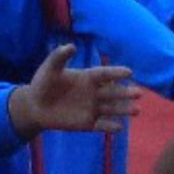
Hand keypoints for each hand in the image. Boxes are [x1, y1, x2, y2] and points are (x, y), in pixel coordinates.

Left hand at [8, 43, 137, 139]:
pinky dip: (110, 126)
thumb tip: (72, 46)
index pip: (105, 74)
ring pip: (112, 109)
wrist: (35, 106)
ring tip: (137, 109)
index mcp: (87, 78)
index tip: (129, 72)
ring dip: (124, 109)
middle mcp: (93, 93)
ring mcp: (92, 108)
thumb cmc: (43, 84)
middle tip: (139, 93)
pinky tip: (118, 127)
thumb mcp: (50, 68)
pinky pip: (101, 125)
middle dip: (126, 93)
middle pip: (113, 92)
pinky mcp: (87, 123)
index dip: (116, 73)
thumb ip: (59, 56)